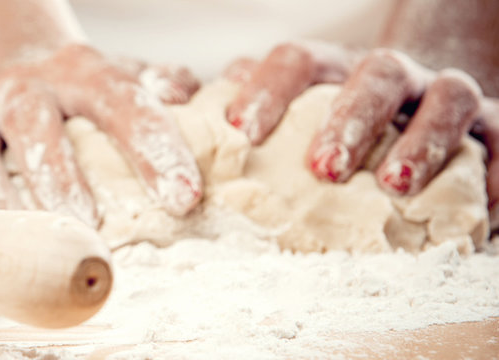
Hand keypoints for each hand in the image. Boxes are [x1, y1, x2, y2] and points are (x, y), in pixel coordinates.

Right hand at [0, 44, 202, 225]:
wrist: (9, 67)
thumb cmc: (83, 93)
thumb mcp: (127, 79)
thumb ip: (166, 86)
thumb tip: (187, 99)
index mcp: (87, 75)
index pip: (125, 106)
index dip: (154, 150)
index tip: (182, 198)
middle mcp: (29, 88)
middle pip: (39, 127)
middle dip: (62, 178)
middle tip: (89, 228)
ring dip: (5, 200)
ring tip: (28, 247)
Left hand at [225, 41, 498, 228]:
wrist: (410, 134)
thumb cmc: (326, 137)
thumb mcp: (283, 124)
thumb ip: (237, 115)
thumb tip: (168, 103)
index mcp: (330, 70)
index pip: (297, 61)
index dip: (269, 88)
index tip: (240, 130)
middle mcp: (388, 76)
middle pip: (374, 73)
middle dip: (350, 117)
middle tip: (322, 167)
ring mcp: (440, 98)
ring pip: (446, 97)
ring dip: (421, 140)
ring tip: (394, 184)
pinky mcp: (489, 131)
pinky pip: (498, 143)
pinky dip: (491, 172)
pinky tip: (478, 207)